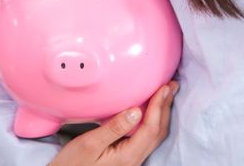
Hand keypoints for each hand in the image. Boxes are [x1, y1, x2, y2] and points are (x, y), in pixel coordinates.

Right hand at [48, 81, 178, 165]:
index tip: (164, 86)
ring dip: (161, 113)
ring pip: (154, 135)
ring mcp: (131, 160)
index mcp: (128, 156)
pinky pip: (146, 137)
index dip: (159, 105)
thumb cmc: (71, 165)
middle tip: (172, 85)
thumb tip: (136, 110)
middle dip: (166, 106)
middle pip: (158, 131)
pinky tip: (149, 111)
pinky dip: (153, 120)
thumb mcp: (89, 144)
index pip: (151, 127)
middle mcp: (133, 160)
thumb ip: (114, 127)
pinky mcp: (126, 158)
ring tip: (165, 94)